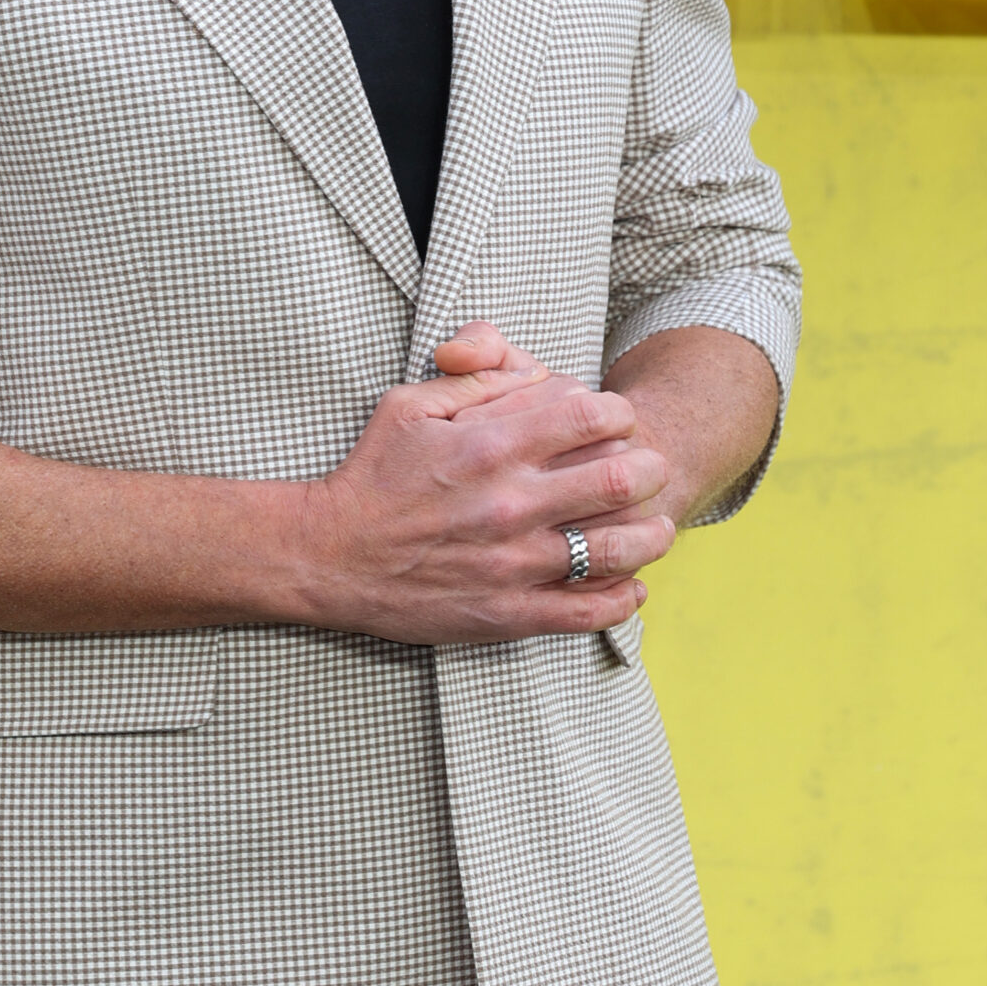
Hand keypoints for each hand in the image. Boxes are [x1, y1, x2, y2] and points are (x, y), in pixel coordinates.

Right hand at [290, 325, 675, 644]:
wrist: (330, 556)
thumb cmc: (370, 476)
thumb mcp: (409, 405)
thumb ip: (474, 380)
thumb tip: (533, 372)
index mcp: (489, 446)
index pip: (589, 416)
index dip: (618, 411)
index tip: (618, 418)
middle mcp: (509, 504)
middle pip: (618, 479)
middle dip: (648, 468)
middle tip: (650, 468)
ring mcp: (513, 563)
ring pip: (617, 550)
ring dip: (651, 536)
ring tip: (656, 528)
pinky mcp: (508, 612)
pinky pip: (587, 612)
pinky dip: (622, 599)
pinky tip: (630, 586)